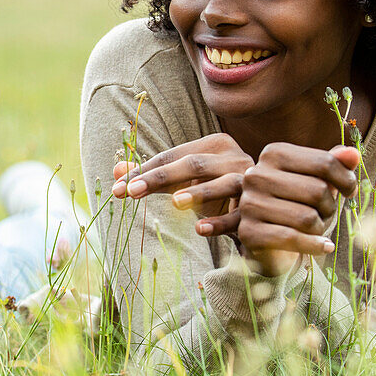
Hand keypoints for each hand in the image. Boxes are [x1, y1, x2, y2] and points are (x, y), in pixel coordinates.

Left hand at [111, 133, 252, 236]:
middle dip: (160, 177)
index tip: (118, 188)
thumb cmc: (214, 194)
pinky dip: (219, 223)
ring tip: (174, 203)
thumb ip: (153, 175)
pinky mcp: (258, 210)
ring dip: (198, 193)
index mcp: (216, 146)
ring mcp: (250, 183)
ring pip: (223, 185)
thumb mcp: (183, 183)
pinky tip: (200, 229)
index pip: (173, 155)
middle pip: (194, 164)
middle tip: (132, 191)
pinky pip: (238, 216)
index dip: (144, 171)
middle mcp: (235, 158)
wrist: (259, 214)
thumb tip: (116, 171)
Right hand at [235, 144, 359, 276]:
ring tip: (313, 229)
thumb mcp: (320, 181)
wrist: (273, 241)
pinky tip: (323, 246)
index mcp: (273, 154)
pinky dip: (314, 245)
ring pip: (307, 217)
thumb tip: (353, 154)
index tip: (349, 192)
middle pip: (318, 190)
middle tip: (322, 214)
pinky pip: (292, 238)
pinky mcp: (248, 231)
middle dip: (329, 208)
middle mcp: (256, 174)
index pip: (324, 163)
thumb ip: (335, 165)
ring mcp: (249, 203)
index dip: (346, 180)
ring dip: (320, 227)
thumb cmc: (300, 205)